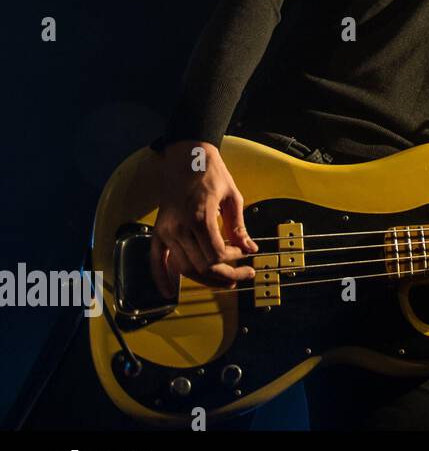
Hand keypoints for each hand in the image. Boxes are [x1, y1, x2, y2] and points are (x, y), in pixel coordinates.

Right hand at [150, 140, 258, 299]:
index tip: (246, 255)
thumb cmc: (211, 174)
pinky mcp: (159, 231)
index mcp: (199, 218)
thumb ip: (238, 227)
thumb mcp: (232, 198)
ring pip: (185, 269)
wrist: (186, 158)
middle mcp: (179, 228)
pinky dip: (162, 278)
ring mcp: (166, 231)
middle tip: (244, 276)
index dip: (234, 261)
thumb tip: (250, 249)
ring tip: (225, 281)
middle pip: (202, 267)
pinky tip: (169, 292)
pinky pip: (156, 260)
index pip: (217, 255)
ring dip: (206, 280)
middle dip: (225, 275)